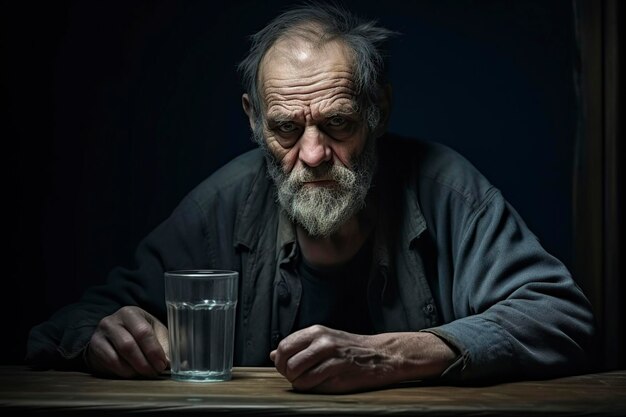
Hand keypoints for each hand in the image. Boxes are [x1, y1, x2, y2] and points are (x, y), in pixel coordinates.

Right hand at [86, 306, 169, 377]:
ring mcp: (101, 334)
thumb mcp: (154, 334)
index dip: (154, 350)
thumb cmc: (138, 335)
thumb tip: (177, 363)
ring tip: (146, 373)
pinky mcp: (95, 347)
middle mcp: (113, 320)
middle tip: (155, 372)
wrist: (112, 339)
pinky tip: (132, 373)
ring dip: (135, 369)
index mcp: (132, 313)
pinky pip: (109, 363)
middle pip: (129, 345)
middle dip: (145, 362)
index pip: (143, 332)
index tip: (163, 364)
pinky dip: (123, 372)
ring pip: (118, 356)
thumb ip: (166, 346)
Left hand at [270, 325, 456, 392]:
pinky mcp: (339, 373)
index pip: (284, 346)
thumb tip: (273, 354)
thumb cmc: (350, 349)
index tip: (289, 368)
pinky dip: (311, 388)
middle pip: (287, 362)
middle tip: (298, 377)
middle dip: (288, 374)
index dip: (281, 362)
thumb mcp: (324, 340)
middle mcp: (322, 341)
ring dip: (299, 383)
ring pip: (297, 375)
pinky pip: (311, 385)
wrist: (381, 355)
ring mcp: (331, 357)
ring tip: (311, 381)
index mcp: (316, 331)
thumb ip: (299, 346)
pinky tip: (322, 384)